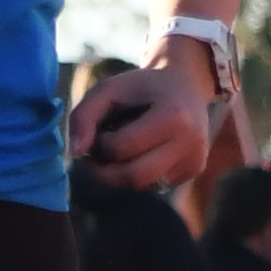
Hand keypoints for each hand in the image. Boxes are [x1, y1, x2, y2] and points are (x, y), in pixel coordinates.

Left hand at [67, 60, 213, 194]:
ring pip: (142, 186)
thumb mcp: (108, 89)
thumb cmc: (140, 87)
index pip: (121, 149)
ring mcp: (195, 159)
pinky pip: (154, 184)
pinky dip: (138, 174)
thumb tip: (75, 154)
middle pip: (134, 177)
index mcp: (173, 116)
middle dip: (105, 173)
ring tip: (116, 152)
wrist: (185, 85)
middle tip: (92, 159)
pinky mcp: (194, 170)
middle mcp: (191, 142)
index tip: (99, 131)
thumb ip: (83, 116)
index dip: (101, 144)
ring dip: (119, 175)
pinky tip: (139, 153)